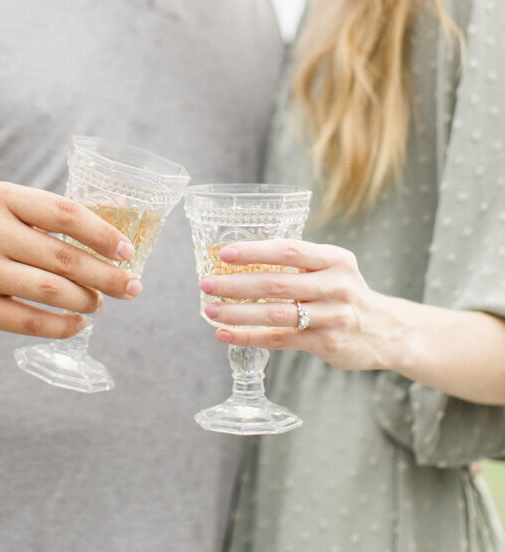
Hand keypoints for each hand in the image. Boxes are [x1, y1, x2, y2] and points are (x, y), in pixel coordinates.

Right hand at [0, 182, 142, 337]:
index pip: (66, 214)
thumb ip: (50, 211)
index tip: (128, 250)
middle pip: (65, 258)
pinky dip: (60, 325)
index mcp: (3, 197)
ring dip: (86, 301)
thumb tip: (118, 213)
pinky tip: (76, 323)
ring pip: (51, 291)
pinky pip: (27, 321)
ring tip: (100, 303)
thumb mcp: (3, 202)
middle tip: (132, 287)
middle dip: (107, 276)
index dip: (103, 234)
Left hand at [200, 239, 392, 370]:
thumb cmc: (345, 293)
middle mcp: (336, 285)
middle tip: (206, 284)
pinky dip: (250, 337)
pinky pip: (281, 339)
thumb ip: (298, 262)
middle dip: (236, 284)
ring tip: (210, 311)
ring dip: (238, 313)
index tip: (224, 254)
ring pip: (276, 314)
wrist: (386, 331)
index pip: (288, 250)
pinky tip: (226, 335)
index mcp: (335, 259)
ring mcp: (334, 316)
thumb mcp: (333, 268)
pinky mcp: (328, 343)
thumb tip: (242, 258)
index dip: (254, 251)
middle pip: (277, 283)